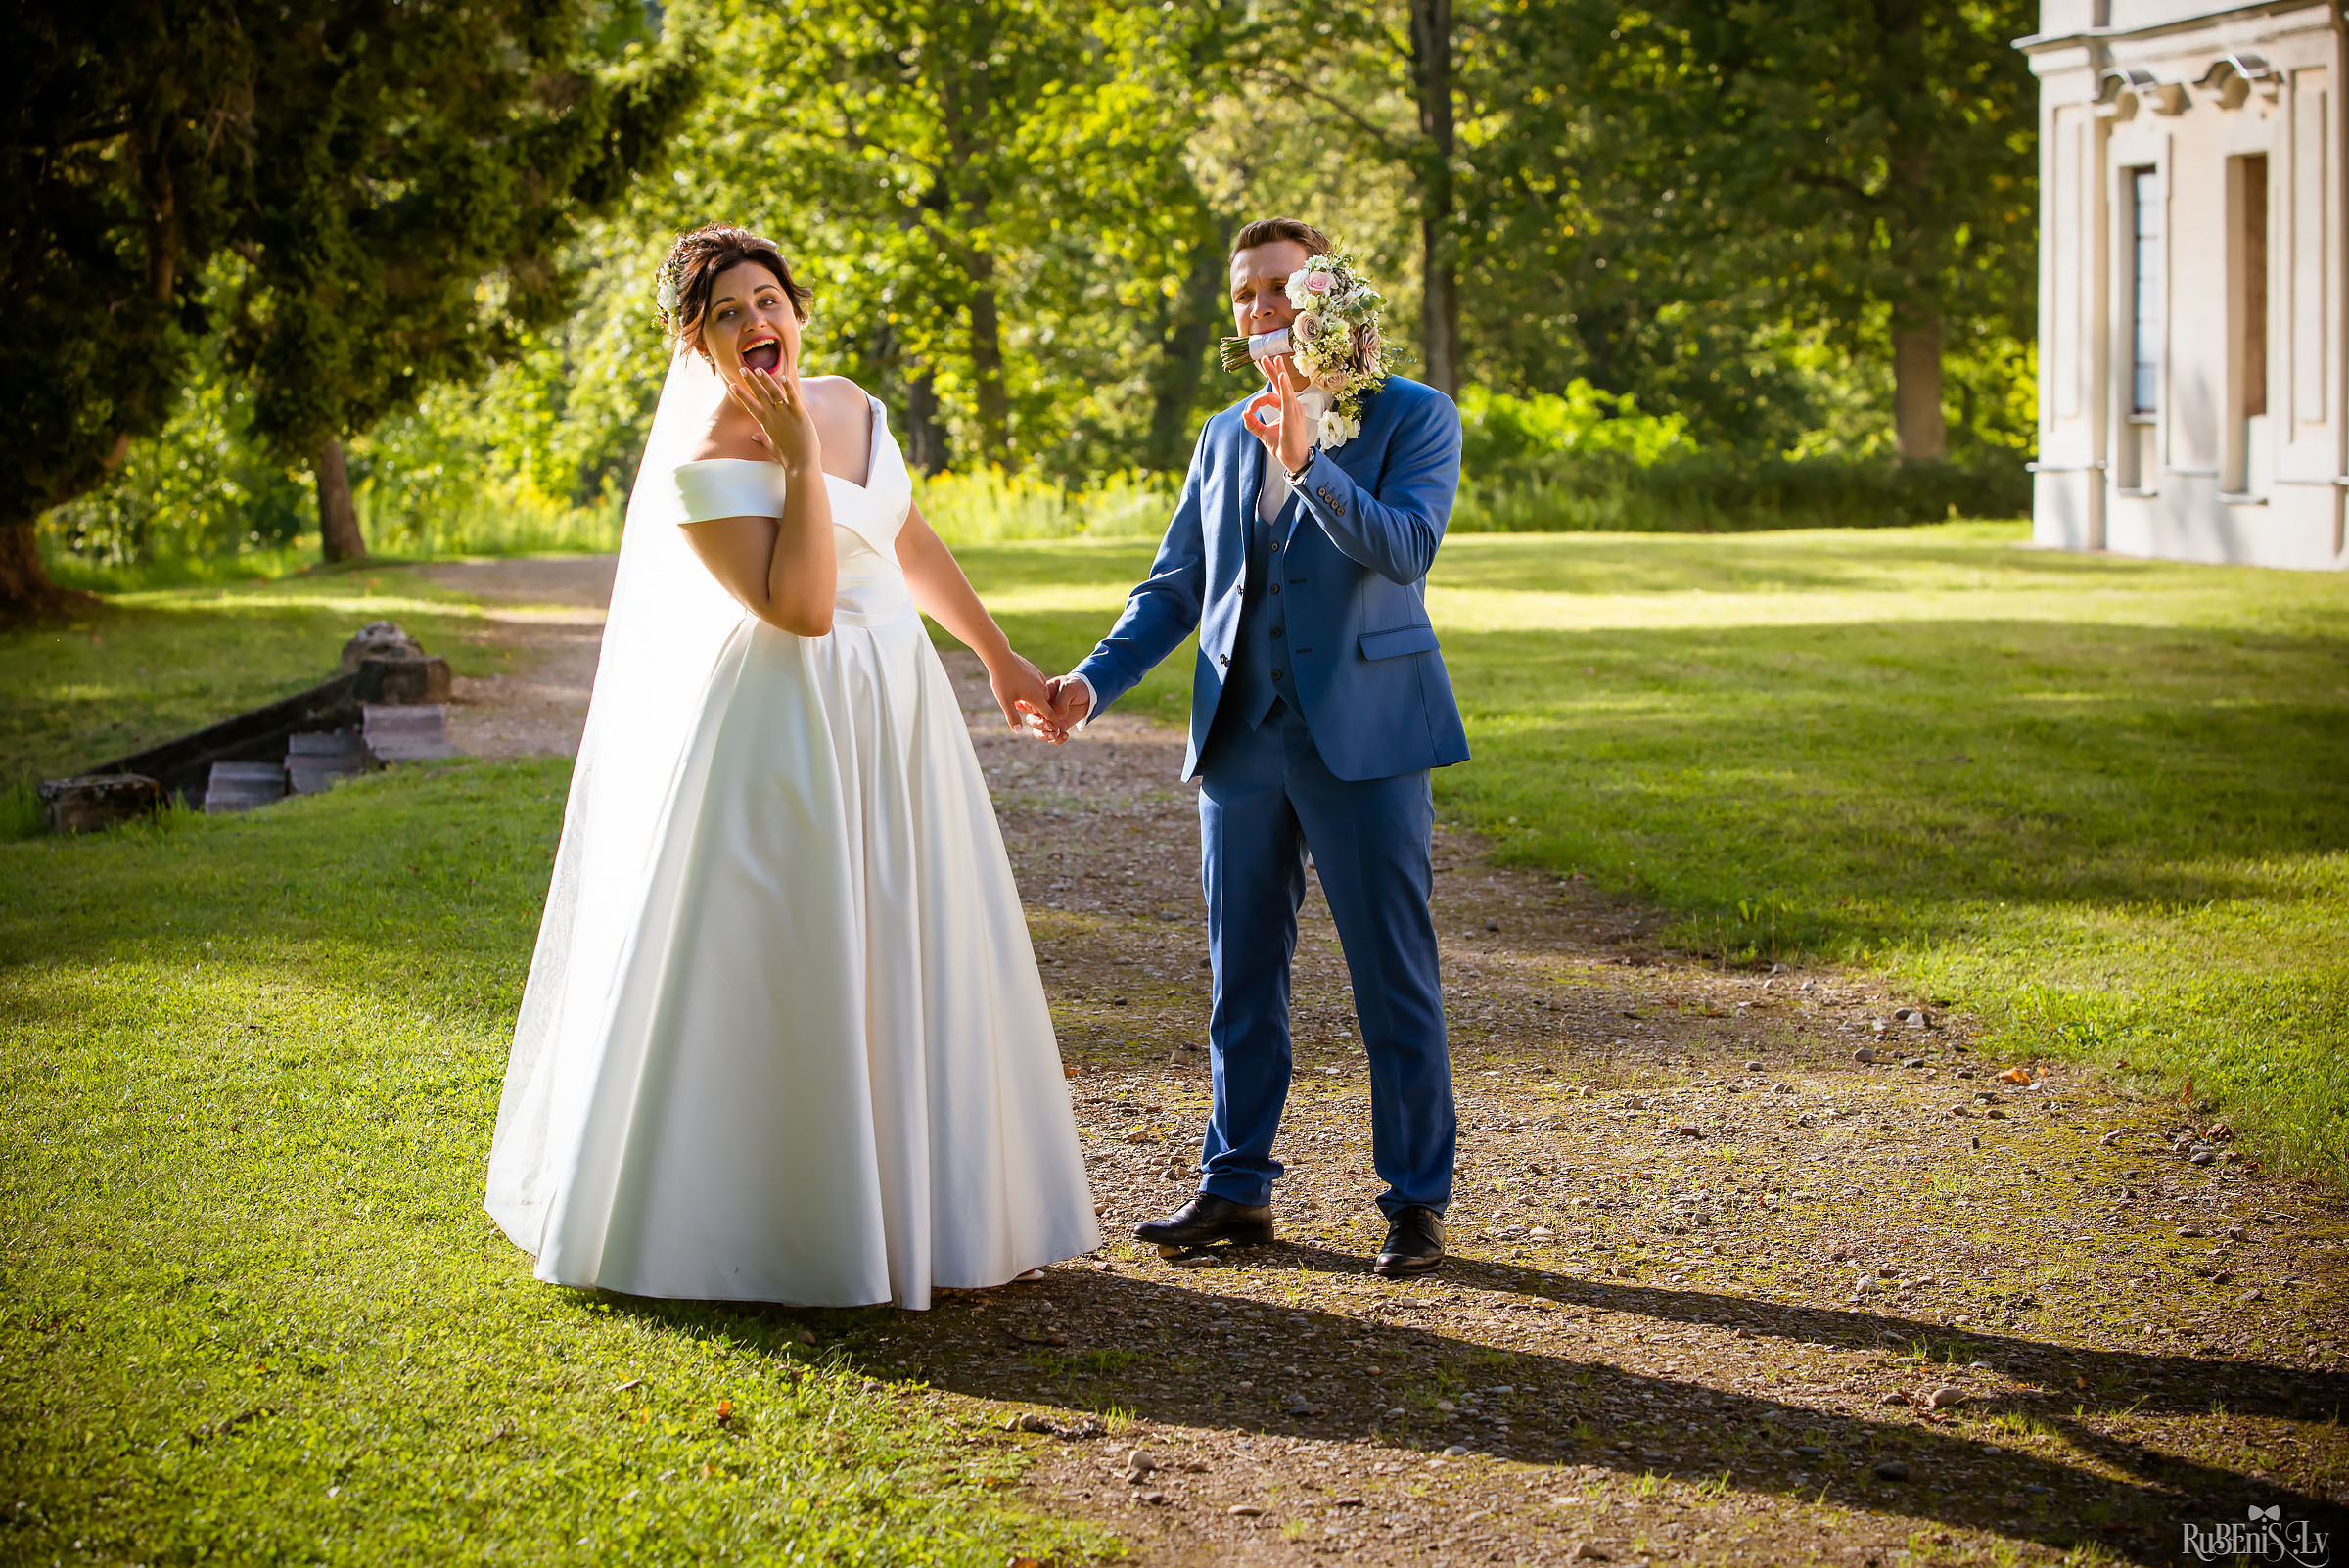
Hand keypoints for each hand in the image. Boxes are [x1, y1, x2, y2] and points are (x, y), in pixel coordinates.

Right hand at [728, 365, 821, 473]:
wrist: (801, 464)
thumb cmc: (788, 457)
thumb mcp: (772, 447)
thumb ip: (763, 439)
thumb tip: (755, 436)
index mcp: (767, 424)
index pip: (750, 406)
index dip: (741, 395)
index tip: (732, 385)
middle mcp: (774, 417)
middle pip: (759, 395)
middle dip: (750, 381)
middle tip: (742, 369)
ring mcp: (786, 415)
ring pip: (774, 393)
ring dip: (766, 380)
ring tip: (758, 369)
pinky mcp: (800, 415)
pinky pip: (793, 398)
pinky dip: (788, 388)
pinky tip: (783, 377)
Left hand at [988, 651, 1054, 733]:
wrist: (1000, 657)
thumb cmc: (1002, 680)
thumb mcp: (1005, 701)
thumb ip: (1012, 717)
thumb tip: (1018, 731)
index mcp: (1036, 697)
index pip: (1049, 714)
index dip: (1053, 723)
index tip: (1055, 730)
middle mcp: (1041, 687)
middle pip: (1046, 703)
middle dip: (1042, 710)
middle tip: (1035, 716)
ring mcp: (1038, 677)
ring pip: (1043, 692)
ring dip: (1038, 698)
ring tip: (1026, 701)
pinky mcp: (1034, 670)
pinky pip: (1039, 682)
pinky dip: (1035, 688)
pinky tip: (1024, 687)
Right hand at [1026, 673, 1091, 744]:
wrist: (1088, 694)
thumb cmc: (1075, 686)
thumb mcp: (1069, 687)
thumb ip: (1062, 700)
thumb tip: (1059, 716)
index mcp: (1040, 697)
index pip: (1028, 704)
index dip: (1029, 709)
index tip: (1036, 711)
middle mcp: (1042, 710)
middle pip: (1031, 720)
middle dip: (1037, 725)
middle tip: (1048, 725)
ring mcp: (1049, 720)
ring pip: (1038, 732)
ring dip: (1044, 735)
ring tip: (1055, 734)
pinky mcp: (1059, 728)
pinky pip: (1053, 739)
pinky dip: (1057, 740)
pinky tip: (1065, 735)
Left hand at [1242, 356, 1314, 474]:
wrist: (1295, 460)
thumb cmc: (1283, 447)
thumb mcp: (1263, 433)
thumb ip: (1253, 424)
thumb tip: (1243, 414)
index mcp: (1286, 409)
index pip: (1269, 396)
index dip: (1256, 401)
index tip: (1248, 412)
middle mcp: (1292, 406)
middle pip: (1281, 384)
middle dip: (1274, 370)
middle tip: (1267, 358)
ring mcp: (1293, 409)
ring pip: (1282, 388)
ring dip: (1276, 373)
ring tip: (1272, 359)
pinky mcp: (1291, 415)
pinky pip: (1287, 397)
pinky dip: (1285, 386)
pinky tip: (1282, 375)